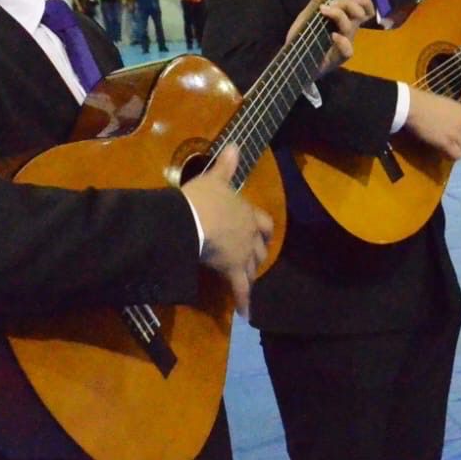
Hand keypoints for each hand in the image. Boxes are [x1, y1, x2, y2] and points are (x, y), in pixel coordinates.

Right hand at [182, 145, 272, 317]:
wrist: (196, 218)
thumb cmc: (202, 198)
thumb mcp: (214, 179)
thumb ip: (226, 166)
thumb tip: (235, 144)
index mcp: (245, 212)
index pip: (261, 222)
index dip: (262, 229)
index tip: (264, 235)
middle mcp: (248, 234)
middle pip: (259, 248)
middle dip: (258, 253)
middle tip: (254, 260)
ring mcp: (242, 253)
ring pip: (252, 267)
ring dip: (250, 274)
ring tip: (247, 283)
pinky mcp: (232, 270)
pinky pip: (240, 289)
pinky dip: (244, 302)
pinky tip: (247, 314)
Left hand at [287, 0, 373, 75]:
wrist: (292, 61)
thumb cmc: (303, 38)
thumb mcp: (308, 16)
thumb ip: (316, 0)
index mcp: (344, 19)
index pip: (364, 8)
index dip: (363, 0)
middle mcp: (348, 31)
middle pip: (360, 14)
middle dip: (348, 3)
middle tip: (331, 3)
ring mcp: (345, 44)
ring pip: (352, 27)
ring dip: (340, 15)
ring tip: (324, 11)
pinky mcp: (339, 58)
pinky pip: (348, 50)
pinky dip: (342, 40)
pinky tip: (333, 35)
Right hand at [402, 87, 460, 158]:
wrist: (415, 106)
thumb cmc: (424, 102)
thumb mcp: (444, 106)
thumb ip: (451, 115)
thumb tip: (449, 124)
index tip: (454, 138)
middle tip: (453, 147)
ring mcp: (456, 134)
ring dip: (458, 152)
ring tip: (449, 153)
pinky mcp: (447, 142)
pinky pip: (456, 155)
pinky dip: (451, 157)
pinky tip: (443, 154)